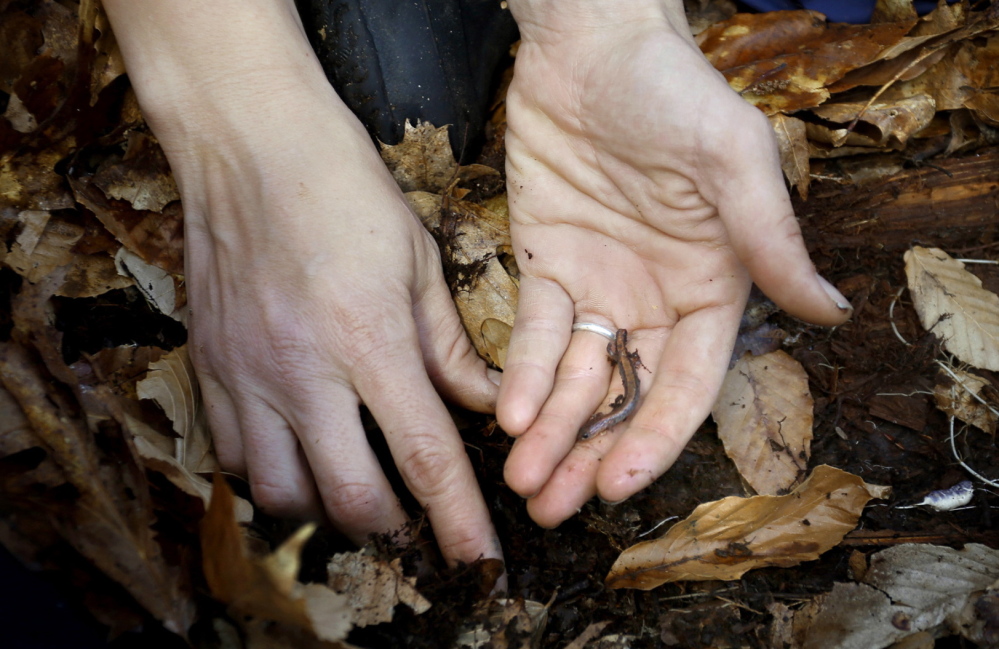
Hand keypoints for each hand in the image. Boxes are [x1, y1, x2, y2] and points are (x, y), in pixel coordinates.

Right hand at [104, 0, 502, 565]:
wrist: (249, 142)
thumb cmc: (345, 190)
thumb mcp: (419, 261)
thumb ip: (451, 346)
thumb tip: (487, 406)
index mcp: (369, 339)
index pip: (424, 457)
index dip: (458, 522)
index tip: (481, 565)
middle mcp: (302, 370)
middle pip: (349, 498)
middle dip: (393, 528)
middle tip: (416, 520)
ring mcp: (245, 373)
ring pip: (281, 494)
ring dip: (326, 509)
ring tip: (354, 487)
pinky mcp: (207, 366)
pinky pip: (231, 457)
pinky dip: (270, 475)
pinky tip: (298, 453)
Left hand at [498, 0, 851, 526]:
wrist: (591, 48)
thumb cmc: (674, 94)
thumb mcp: (733, 163)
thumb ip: (770, 241)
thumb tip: (830, 312)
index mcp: (710, 289)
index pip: (685, 385)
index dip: (653, 441)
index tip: (618, 489)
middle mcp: (655, 300)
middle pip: (624, 397)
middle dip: (590, 454)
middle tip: (554, 506)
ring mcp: (599, 287)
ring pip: (576, 379)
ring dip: (550, 431)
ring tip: (522, 480)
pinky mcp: (548, 265)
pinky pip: (535, 334)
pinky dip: (521, 375)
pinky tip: (507, 413)